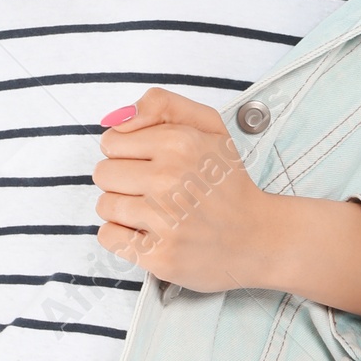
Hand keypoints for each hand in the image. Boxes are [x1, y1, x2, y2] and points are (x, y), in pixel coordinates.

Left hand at [92, 88, 269, 291]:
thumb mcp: (209, 126)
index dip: (128, 152)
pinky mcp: (158, 255)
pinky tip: (150, 234)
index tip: (152, 164)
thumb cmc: (227, 183)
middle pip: (103, 174)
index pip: (111, 141)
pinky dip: (123, 238)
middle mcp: (169, 179)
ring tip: (156, 214)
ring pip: (104, 206)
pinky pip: (108, 237)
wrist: (257, 238)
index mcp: (179, 143)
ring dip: (124, 211)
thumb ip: (162, 104)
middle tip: (155, 191)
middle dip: (124, 181)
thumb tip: (115, 119)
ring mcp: (163, 220)